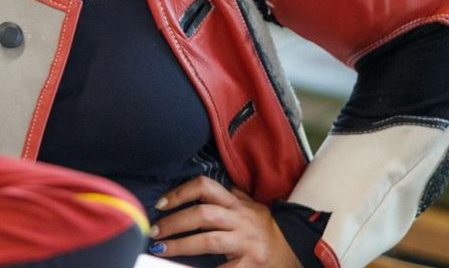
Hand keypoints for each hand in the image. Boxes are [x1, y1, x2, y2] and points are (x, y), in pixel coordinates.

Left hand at [149, 176, 299, 267]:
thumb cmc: (263, 227)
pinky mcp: (250, 264)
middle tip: (154, 230)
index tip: (161, 204)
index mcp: (236, 204)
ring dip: (180, 245)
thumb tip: (194, 188)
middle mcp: (241, 220)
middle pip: (203, 214)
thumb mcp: (247, 206)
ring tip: (160, 248)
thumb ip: (226, 196)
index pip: (205, 187)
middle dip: (174, 222)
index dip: (180, 192)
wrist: (295, 248)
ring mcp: (246, 243)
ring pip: (209, 240)